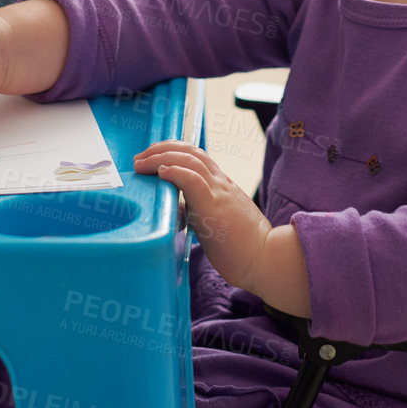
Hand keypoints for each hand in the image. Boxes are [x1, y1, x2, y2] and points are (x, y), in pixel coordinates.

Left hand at [133, 140, 273, 292]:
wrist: (266, 258)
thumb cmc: (243, 247)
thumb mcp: (218, 222)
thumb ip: (200, 211)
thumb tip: (179, 211)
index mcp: (221, 185)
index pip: (195, 155)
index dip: (172, 151)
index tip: (153, 157)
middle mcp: (220, 182)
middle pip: (189, 150)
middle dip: (161, 149)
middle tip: (141, 157)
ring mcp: (218, 191)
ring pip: (189, 159)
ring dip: (161, 157)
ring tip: (142, 163)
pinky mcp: (214, 205)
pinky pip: (193, 180)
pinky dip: (175, 171)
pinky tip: (162, 172)